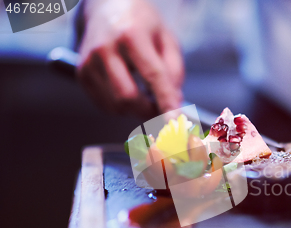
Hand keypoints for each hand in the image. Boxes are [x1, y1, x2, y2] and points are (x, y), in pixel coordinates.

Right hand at [77, 0, 183, 117]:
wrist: (106, 7)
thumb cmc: (142, 24)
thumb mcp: (167, 39)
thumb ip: (174, 71)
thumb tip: (174, 103)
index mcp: (131, 34)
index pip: (152, 75)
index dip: (165, 101)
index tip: (175, 120)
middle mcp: (105, 48)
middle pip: (127, 97)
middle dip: (148, 111)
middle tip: (161, 110)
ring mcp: (89, 62)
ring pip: (115, 105)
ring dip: (136, 110)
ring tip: (145, 96)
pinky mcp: (81, 74)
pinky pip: (105, 105)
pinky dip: (121, 107)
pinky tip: (129, 92)